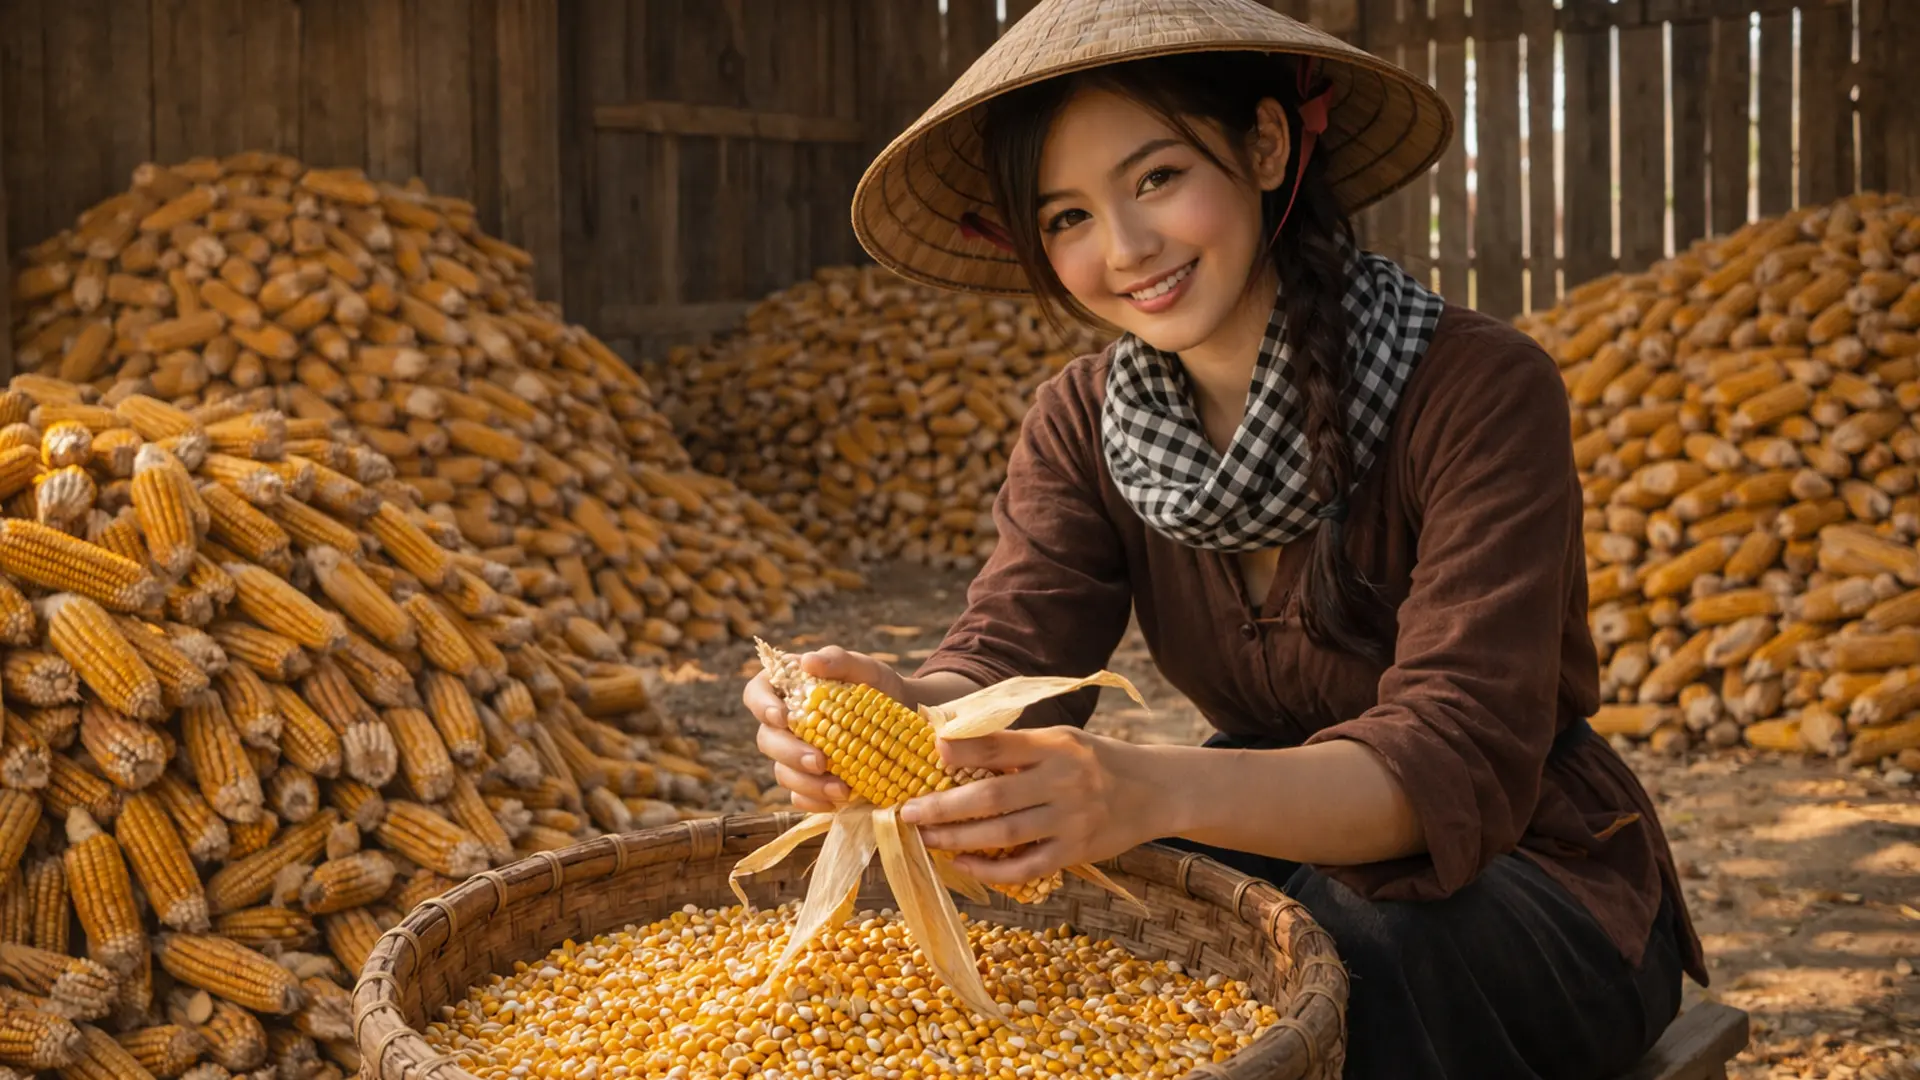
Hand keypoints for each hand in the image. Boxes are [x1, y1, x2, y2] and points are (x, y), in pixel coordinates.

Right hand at [744, 645, 912, 812]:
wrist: (906, 721)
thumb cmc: (877, 687)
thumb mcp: (864, 668)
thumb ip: (837, 660)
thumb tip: (807, 661)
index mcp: (787, 690)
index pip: (756, 694)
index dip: (762, 706)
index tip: (783, 717)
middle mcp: (784, 725)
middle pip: (767, 740)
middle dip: (790, 753)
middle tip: (818, 762)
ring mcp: (794, 756)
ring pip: (782, 773)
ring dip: (807, 784)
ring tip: (841, 789)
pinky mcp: (810, 783)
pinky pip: (799, 798)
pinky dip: (816, 802)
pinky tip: (839, 801)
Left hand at [898, 726, 1160, 886]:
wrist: (1153, 790)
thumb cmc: (1094, 761)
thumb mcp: (1062, 740)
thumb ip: (1016, 746)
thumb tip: (951, 747)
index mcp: (1055, 745)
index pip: (1001, 745)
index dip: (964, 749)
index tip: (932, 753)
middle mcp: (1063, 781)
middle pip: (993, 797)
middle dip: (945, 807)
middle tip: (908, 812)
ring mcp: (1070, 820)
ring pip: (1004, 835)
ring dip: (958, 840)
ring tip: (925, 838)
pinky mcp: (1076, 851)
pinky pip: (1026, 867)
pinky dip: (991, 870)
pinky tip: (961, 864)